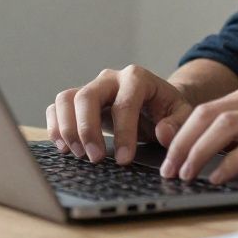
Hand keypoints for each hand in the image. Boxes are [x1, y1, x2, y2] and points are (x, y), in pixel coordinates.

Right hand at [46, 65, 192, 164]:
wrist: (154, 101)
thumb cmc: (167, 109)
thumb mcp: (182, 114)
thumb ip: (177, 123)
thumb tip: (163, 133)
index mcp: (137, 78)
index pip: (125, 103)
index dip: (124, 132)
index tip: (125, 159)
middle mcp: (110, 78)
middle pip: (88, 96)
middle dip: (88, 130)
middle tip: (96, 158)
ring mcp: (91, 87)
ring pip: (67, 99)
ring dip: (68, 129)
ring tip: (78, 154)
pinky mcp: (78, 100)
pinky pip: (57, 107)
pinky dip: (55, 126)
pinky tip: (64, 147)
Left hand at [159, 82, 237, 183]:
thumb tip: (217, 152)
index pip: (208, 109)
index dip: (183, 132)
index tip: (169, 156)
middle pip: (208, 115)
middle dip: (182, 143)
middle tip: (169, 169)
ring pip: (224, 127)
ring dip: (198, 152)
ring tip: (186, 175)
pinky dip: (229, 163)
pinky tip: (218, 178)